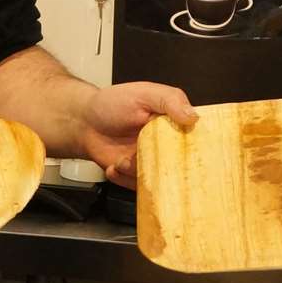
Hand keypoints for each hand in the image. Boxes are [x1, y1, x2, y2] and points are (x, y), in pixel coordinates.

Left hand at [78, 81, 196, 187]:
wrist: (83, 122)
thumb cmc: (112, 104)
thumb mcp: (144, 93)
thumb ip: (170, 100)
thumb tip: (194, 116)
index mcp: (174, 125)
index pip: (197, 140)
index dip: (198, 148)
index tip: (186, 150)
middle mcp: (167, 147)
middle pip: (181, 166)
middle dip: (167, 167)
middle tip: (150, 161)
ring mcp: (151, 163)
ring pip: (159, 180)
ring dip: (138, 172)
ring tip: (123, 159)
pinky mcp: (136, 177)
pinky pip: (138, 188)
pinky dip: (124, 178)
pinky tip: (114, 165)